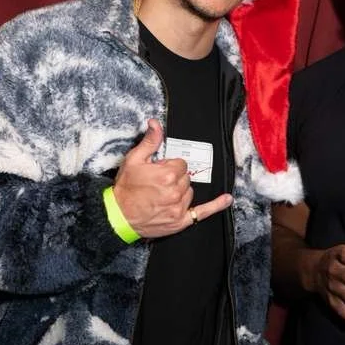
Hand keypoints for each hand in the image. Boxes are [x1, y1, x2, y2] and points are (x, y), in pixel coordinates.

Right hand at [113, 119, 231, 238]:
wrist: (118, 216)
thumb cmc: (125, 189)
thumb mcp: (134, 160)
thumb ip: (150, 142)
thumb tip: (155, 124)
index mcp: (167, 174)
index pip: (181, 164)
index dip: (169, 166)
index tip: (158, 171)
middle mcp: (175, 191)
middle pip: (186, 177)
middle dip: (174, 178)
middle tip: (157, 184)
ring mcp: (179, 207)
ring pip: (190, 191)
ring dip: (180, 191)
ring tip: (162, 195)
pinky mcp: (180, 220)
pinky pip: (202, 212)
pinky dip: (216, 206)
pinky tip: (227, 199)